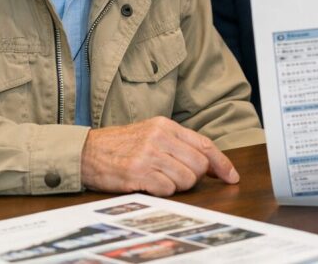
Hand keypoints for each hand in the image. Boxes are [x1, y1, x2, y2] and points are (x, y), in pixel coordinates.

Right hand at [81, 116, 238, 196]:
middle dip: (193, 177)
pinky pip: (167, 189)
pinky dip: (162, 191)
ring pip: (186, 180)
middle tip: (175, 176)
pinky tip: (148, 184)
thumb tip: (209, 164)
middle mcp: (159, 137)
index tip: (231, 176)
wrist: (86, 152)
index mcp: (166, 126)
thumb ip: (178, 144)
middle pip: (199, 165)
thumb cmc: (121, 145)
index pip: (205, 145)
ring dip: (176, 186)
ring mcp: (149, 154)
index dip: (222, 163)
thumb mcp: (151, 134)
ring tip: (157, 178)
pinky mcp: (138, 172)